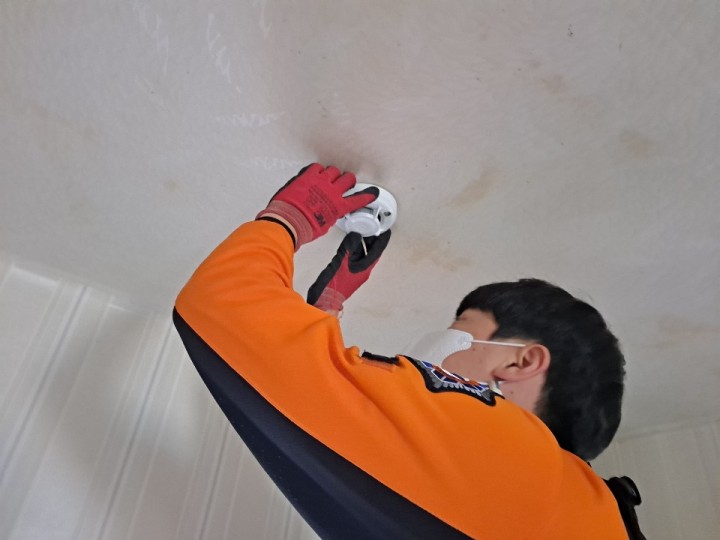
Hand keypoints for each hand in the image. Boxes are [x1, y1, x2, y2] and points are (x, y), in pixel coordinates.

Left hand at [256, 164, 378, 248]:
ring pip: (334, 170)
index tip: (372, 193)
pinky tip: (314, 174)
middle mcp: (332, 192)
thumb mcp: (323, 226)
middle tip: (345, 182)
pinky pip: (317, 167)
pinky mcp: (307, 176)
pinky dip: (317, 170)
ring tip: (328, 177)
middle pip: (348, 179)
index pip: (357, 200)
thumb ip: (329, 215)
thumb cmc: (303, 227)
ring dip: (332, 173)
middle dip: (348, 180)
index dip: (367, 196)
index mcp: (338, 207)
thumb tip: (327, 213)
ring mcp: (320, 181)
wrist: (288, 221)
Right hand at [307, 230, 391, 313]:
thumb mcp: (341, 264)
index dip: (382, 239)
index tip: (385, 230)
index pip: (377, 251)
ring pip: (362, 253)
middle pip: (371, 251)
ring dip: (362, 242)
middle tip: (372, 226)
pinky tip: (350, 241)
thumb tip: (356, 235)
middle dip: (372, 238)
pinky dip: (354, 247)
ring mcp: (354, 271)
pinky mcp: (346, 271)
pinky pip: (353, 256)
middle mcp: (361, 270)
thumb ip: (348, 248)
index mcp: (364, 269)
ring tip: (362, 230)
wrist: (324, 301)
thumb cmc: (333, 287)